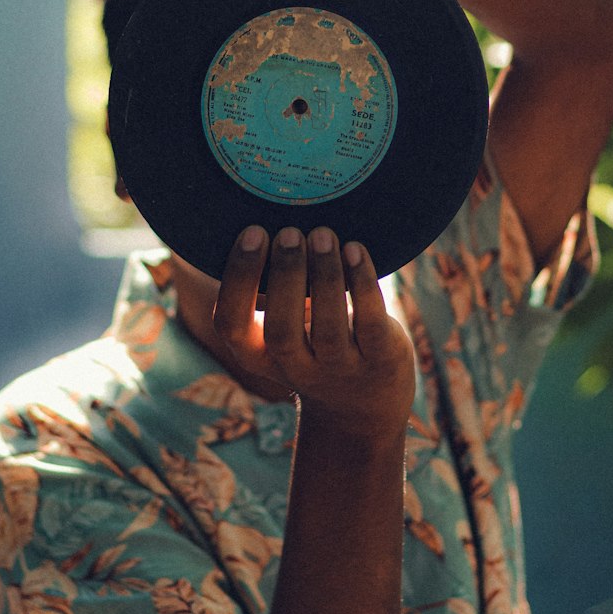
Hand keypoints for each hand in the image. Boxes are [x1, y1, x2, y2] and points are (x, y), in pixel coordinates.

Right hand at [214, 225, 415, 440]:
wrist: (361, 407)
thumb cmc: (313, 344)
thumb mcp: (284, 328)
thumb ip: (273, 289)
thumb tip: (268, 206)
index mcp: (259, 356)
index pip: (232, 326)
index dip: (238, 279)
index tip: (253, 232)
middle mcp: (296, 369)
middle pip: (281, 330)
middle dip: (285, 275)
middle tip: (290, 231)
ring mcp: (340, 369)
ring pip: (328, 325)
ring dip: (325, 274)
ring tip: (323, 233)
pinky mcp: (380, 360)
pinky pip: (370, 320)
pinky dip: (362, 282)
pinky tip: (356, 249)